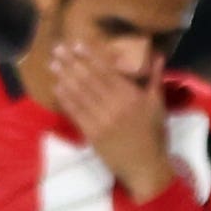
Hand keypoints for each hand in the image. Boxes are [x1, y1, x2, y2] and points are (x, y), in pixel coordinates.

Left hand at [50, 43, 174, 197]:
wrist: (145, 166)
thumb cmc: (153, 134)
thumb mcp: (158, 104)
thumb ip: (155, 78)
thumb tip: (158, 56)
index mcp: (131, 95)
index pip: (106, 71)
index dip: (90, 57)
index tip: (77, 44)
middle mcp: (114, 105)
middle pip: (89, 79)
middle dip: (71, 62)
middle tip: (58, 48)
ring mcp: (101, 120)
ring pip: (80, 94)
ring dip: (64, 77)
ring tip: (53, 64)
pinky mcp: (92, 134)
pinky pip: (76, 113)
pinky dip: (66, 99)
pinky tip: (57, 87)